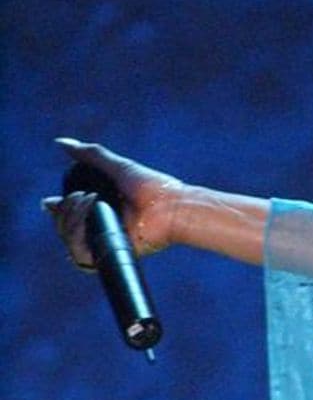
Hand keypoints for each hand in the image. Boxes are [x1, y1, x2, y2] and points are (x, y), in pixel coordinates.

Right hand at [42, 139, 189, 268]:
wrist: (172, 207)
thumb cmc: (152, 187)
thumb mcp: (118, 167)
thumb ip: (91, 155)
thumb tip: (62, 142)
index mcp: (100, 210)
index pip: (65, 214)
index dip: (58, 209)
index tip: (53, 200)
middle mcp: (100, 227)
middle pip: (62, 225)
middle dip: (65, 208)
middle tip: (86, 197)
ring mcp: (104, 241)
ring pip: (67, 239)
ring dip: (70, 218)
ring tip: (91, 202)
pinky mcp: (110, 254)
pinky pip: (79, 256)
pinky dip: (76, 236)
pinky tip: (91, 217)